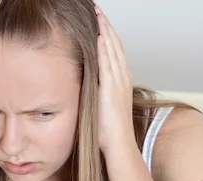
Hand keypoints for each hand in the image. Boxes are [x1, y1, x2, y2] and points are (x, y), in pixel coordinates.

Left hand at [95, 5, 134, 153]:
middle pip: (114, 45)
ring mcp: (118, 82)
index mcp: (120, 81)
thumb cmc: (108, 132)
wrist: (118, 145)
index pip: (114, 51)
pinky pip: (108, 63)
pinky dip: (104, 47)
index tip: (98, 20)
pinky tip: (98, 35)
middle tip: (97, 9)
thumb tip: (81, 86)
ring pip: (112, 50)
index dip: (107, 34)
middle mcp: (121, 78)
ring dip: (105, 30)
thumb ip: (94, 93)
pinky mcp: (110, 89)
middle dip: (106, 26)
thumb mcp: (100, 106)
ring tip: (97, 14)